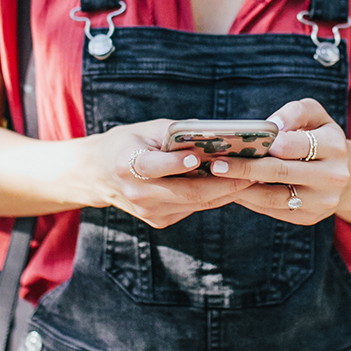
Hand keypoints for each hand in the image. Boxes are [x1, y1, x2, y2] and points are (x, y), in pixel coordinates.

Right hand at [83, 119, 251, 229]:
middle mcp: (137, 193)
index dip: (174, 164)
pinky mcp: (159, 221)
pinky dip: (214, 196)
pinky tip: (233, 184)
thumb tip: (216, 134)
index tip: (196, 158)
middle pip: (187, 192)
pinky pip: (193, 207)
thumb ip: (177, 133)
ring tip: (253, 176)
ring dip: (227, 191)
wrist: (97, 175)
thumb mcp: (146, 130)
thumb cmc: (128, 143)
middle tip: (253, 171)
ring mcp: (149, 212)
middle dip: (224, 183)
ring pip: (196, 203)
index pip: (153, 167)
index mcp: (126, 165)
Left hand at [209, 99, 350, 223]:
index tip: (240, 142)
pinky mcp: (309, 217)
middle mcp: (333, 176)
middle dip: (246, 169)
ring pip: (275, 198)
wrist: (343, 172)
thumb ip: (294, 113)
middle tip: (217, 165)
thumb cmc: (319, 136)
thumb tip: (272, 126)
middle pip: (282, 173)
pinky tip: (232, 190)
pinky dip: (250, 201)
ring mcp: (323, 201)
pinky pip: (274, 211)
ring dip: (243, 190)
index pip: (296, 145)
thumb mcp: (314, 115)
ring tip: (218, 180)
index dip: (268, 144)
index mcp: (335, 146)